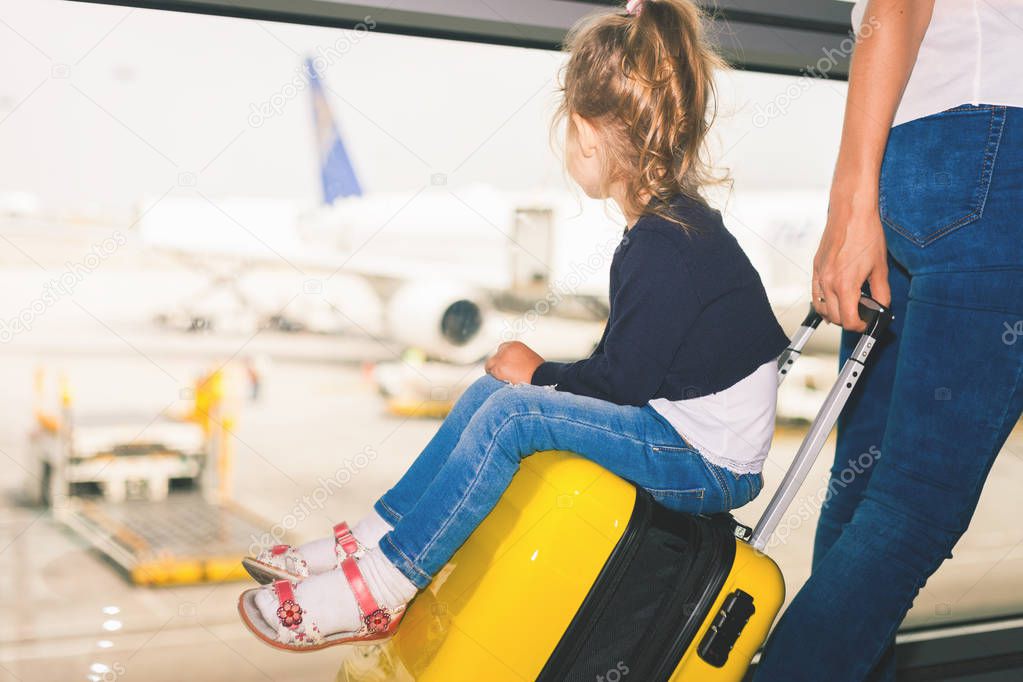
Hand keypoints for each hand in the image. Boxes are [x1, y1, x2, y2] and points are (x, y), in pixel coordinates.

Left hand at [485, 341, 543, 383]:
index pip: (502, 350)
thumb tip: (510, 368)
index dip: (503, 361)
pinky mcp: (498, 367)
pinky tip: (505, 383)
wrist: (542, 378)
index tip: (505, 369)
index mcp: (515, 345)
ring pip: (490, 366)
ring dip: (496, 374)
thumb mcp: (529, 361)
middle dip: (497, 367)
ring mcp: (501, 357)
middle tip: (503, 377)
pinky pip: (490, 374)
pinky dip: (495, 380)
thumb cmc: (539, 373)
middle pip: (494, 358)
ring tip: (506, 382)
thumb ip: (517, 360)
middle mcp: (507, 348)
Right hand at [812, 200, 890, 331]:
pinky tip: (834, 298)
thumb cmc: (865, 234)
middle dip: (848, 321)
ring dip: (833, 314)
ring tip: (848, 308)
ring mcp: (819, 276)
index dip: (860, 326)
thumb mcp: (880, 267)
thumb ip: (881, 292)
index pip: (849, 320)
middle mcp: (828, 283)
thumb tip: (882, 306)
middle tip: (862, 316)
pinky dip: (823, 301)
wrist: (850, 212)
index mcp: (845, 285)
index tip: (867, 323)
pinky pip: (815, 294)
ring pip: (821, 308)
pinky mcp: (816, 268)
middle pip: (834, 318)